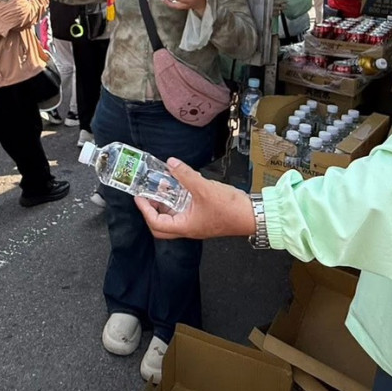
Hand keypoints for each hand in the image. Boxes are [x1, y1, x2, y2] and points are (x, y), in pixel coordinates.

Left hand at [135, 159, 256, 239]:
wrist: (252, 215)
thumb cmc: (230, 210)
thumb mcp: (204, 188)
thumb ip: (186, 175)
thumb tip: (171, 163)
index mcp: (185, 226)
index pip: (156, 223)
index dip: (145, 210)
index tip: (139, 198)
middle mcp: (189, 228)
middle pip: (162, 225)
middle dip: (152, 211)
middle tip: (147, 197)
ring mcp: (197, 223)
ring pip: (174, 217)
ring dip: (166, 204)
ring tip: (163, 187)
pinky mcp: (204, 217)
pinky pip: (185, 211)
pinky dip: (179, 200)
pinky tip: (182, 186)